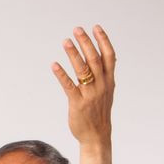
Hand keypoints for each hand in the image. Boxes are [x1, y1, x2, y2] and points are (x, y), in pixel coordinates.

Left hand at [52, 25, 115, 144]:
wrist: (97, 136)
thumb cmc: (99, 112)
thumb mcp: (107, 92)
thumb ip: (104, 76)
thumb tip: (100, 58)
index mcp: (109, 81)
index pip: (109, 56)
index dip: (103, 41)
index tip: (95, 27)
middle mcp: (102, 85)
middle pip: (95, 59)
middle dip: (86, 43)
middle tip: (77, 29)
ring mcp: (90, 94)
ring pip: (83, 70)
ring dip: (74, 54)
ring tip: (65, 41)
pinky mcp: (78, 103)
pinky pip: (69, 86)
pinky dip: (62, 75)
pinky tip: (54, 65)